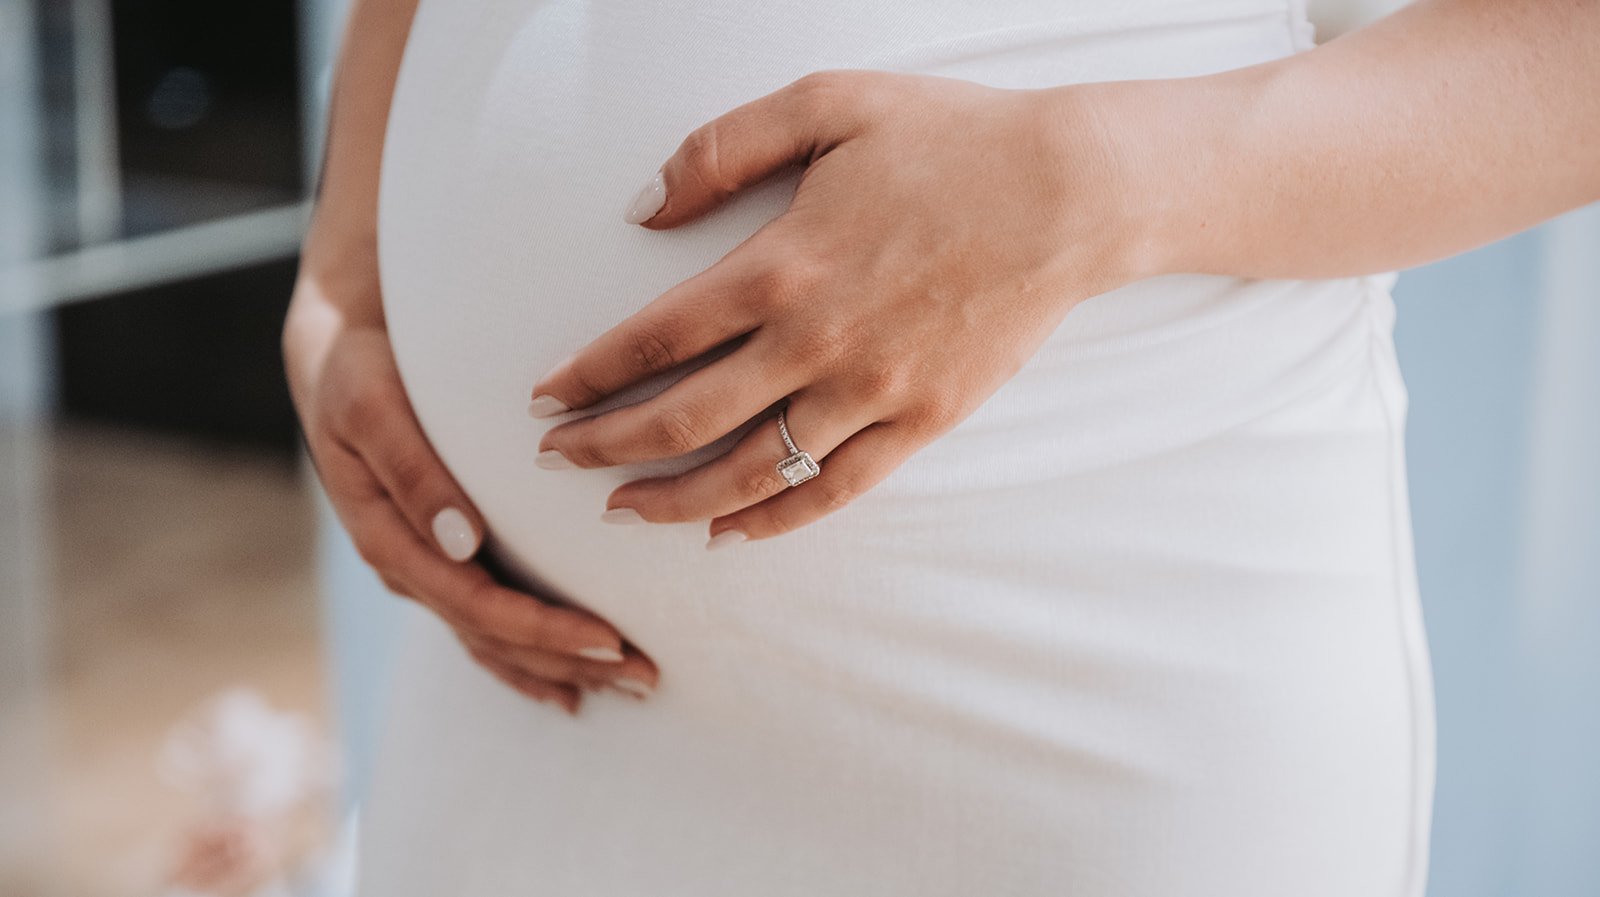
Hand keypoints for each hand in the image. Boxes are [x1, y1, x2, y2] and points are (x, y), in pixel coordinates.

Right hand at [283, 286, 659, 712]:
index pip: (475, 604)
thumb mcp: (373, 405)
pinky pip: (485, 625)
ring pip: (493, 640)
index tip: (609, 639)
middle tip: (646, 676)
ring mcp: (424, 567)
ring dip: (559, 669)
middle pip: (493, 635)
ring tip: (630, 688)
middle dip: (569, 661)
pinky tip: (571, 688)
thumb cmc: (360, 367)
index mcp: (388, 536)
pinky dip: (528, 660)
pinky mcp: (442, 558)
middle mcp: (408, 564)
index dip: (542, 629)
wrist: (336, 350)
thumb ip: (413, 472)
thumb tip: (462, 543)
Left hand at [528, 70, 1142, 544]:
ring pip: (751, 471)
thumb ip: (721, 148)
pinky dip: (776, 520)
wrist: (1071, 193)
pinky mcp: (922, 420)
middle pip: (685, 418)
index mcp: (781, 265)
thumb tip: (641, 208)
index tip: (544, 396)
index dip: (590, 373)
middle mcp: (816, 342)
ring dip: (676, 500)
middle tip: (556, 460)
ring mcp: (872, 391)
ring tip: (624, 512)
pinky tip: (731, 534)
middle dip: (607, 447)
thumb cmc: (948, 140)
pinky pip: (835, 489)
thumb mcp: (828, 103)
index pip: (655, 337)